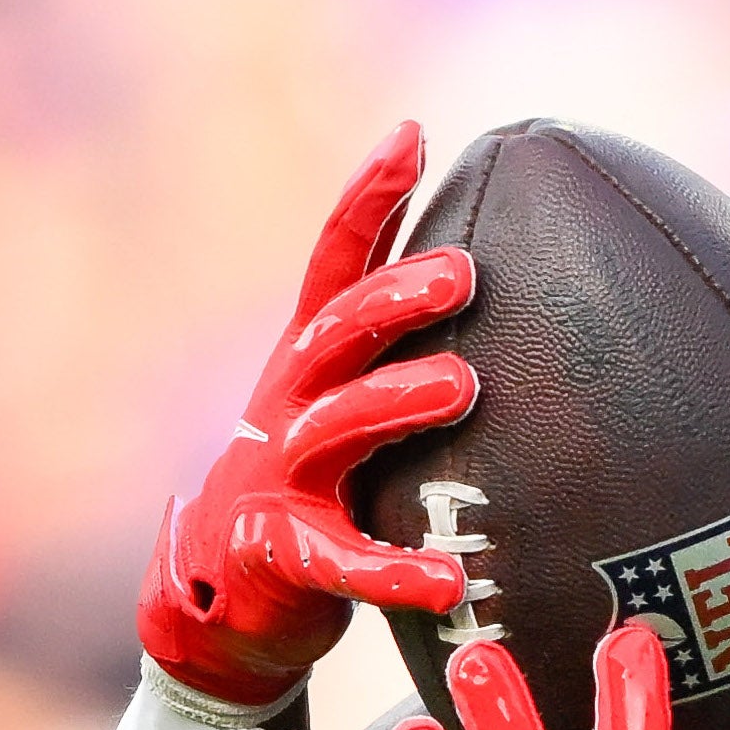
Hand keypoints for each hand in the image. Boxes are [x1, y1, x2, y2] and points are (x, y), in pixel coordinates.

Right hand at [137, 122, 481, 709]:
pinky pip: (342, 562)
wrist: (228, 593)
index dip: (368, 198)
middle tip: (463, 274)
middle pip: (335, 332)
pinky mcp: (284, 555)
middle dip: (394, 297)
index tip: (414, 135)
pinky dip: (394, 571)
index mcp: (309, 358)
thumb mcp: (348, 400)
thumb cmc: (316, 483)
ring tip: (463, 386)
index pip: (335, 262)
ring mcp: (281, 477)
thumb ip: (403, 346)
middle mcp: (290, 403)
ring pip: (336, 428)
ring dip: (396, 401)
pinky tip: (449, 581)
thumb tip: (501, 271)